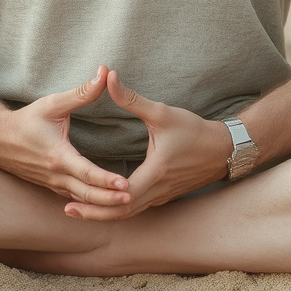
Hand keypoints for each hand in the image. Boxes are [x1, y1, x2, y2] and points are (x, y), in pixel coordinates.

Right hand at [0, 65, 131, 208]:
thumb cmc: (27, 120)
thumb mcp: (52, 103)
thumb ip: (81, 92)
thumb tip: (105, 73)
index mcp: (57, 155)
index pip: (86, 172)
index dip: (106, 180)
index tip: (125, 184)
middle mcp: (56, 175)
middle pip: (86, 193)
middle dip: (110, 198)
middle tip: (133, 197)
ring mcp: (53, 184)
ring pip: (81, 200)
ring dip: (102, 204)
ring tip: (126, 203)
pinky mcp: (52, 187)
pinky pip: (74, 199)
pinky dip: (91, 204)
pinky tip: (106, 203)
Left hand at [62, 70, 230, 220]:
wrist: (223, 149)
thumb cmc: (194, 130)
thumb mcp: (162, 113)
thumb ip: (131, 98)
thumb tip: (108, 77)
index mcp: (155, 173)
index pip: (120, 196)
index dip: (95, 200)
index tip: (72, 199)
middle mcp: (157, 191)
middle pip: (121, 212)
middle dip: (94, 213)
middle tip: (66, 211)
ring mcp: (162, 196)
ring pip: (129, 213)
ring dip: (105, 213)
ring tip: (80, 210)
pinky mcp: (164, 194)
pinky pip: (138, 208)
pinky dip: (119, 209)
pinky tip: (106, 202)